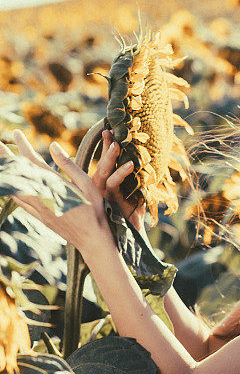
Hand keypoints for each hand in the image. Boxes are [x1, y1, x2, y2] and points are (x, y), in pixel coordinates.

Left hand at [0, 129, 127, 253]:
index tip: (16, 133)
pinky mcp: (40, 218)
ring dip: (7, 175)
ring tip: (1, 164)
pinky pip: (21, 203)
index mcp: (55, 185)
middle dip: (7, 158)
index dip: (23, 146)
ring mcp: (40, 209)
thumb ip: (68, 165)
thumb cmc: (95, 210)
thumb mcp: (87, 184)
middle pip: (20, 174)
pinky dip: (12, 192)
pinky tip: (9, 188)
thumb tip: (53, 146)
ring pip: (16, 189)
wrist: (93, 240)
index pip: (34, 161)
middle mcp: (44, 197)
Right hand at [94, 130, 145, 232]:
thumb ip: (140, 179)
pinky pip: (114, 184)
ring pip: (104, 172)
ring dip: (110, 157)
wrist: (134, 235)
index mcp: (107, 183)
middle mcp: (102, 188)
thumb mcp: (139, 193)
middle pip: (102, 163)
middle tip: (109, 130)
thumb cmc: (134, 214)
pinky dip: (121, 173)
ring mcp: (103, 194)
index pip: (106, 160)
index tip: (108, 128)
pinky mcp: (109, 201)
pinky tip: (131, 164)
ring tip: (117, 144)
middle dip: (105, 147)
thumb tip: (152, 161)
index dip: (106, 145)